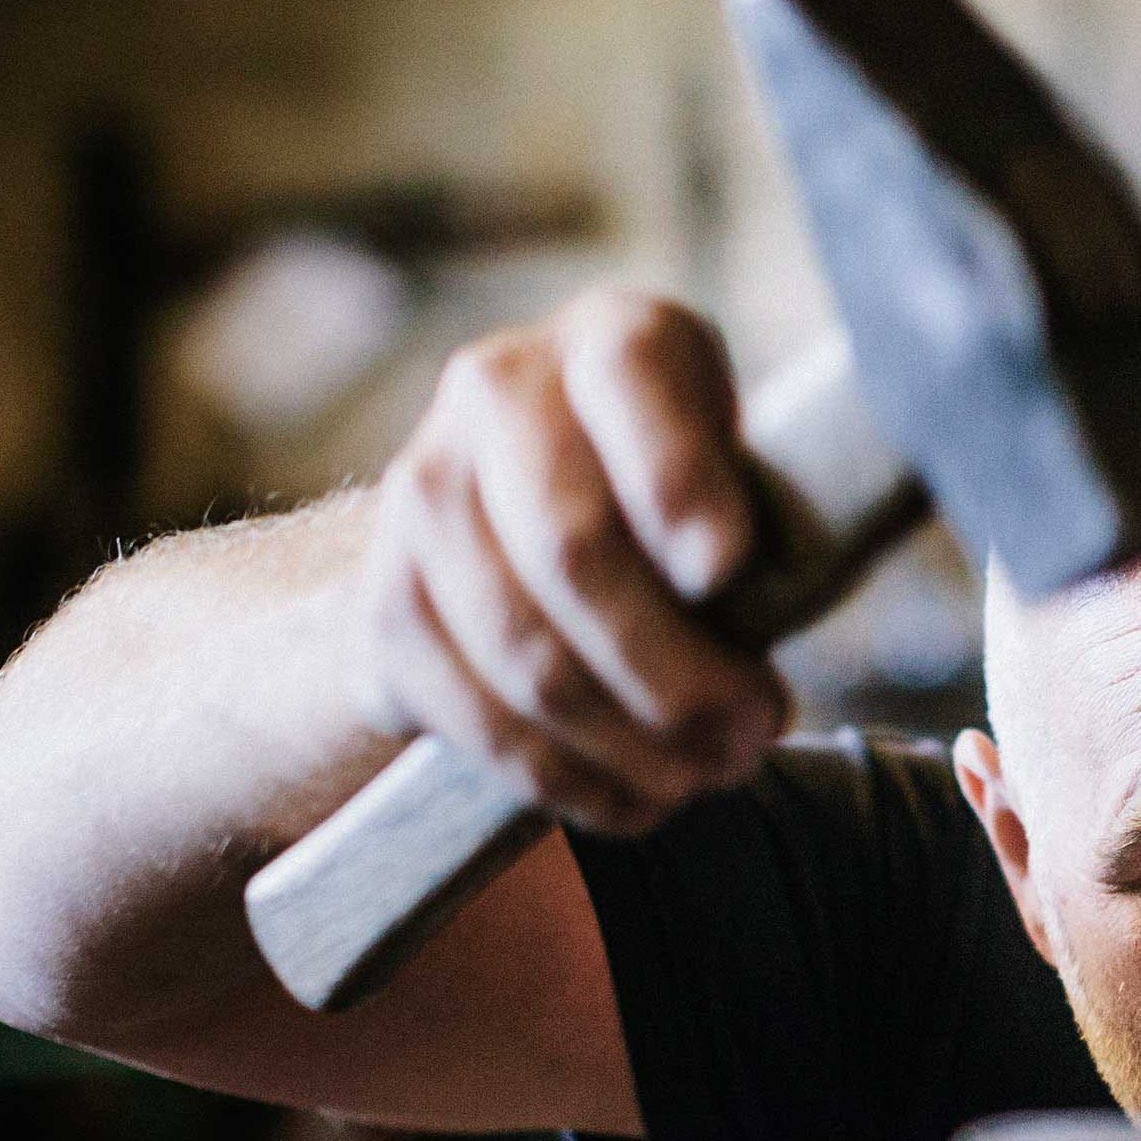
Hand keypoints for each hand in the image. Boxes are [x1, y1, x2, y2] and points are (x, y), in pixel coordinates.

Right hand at [358, 290, 791, 832]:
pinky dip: (565, 779)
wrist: (515, 525)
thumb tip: (743, 607)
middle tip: (756, 733)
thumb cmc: (678, 509)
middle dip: (678, 669)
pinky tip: (632, 801)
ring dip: (630, 742)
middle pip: (573, 549)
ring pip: (524, 653)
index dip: (676, 481)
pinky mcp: (382, 606)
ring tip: (708, 775)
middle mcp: (498, 389)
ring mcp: (420, 493)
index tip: (724, 573)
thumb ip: (758, 520)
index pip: (637, 384)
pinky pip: (474, 717)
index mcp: (613, 338)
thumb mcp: (742, 475)